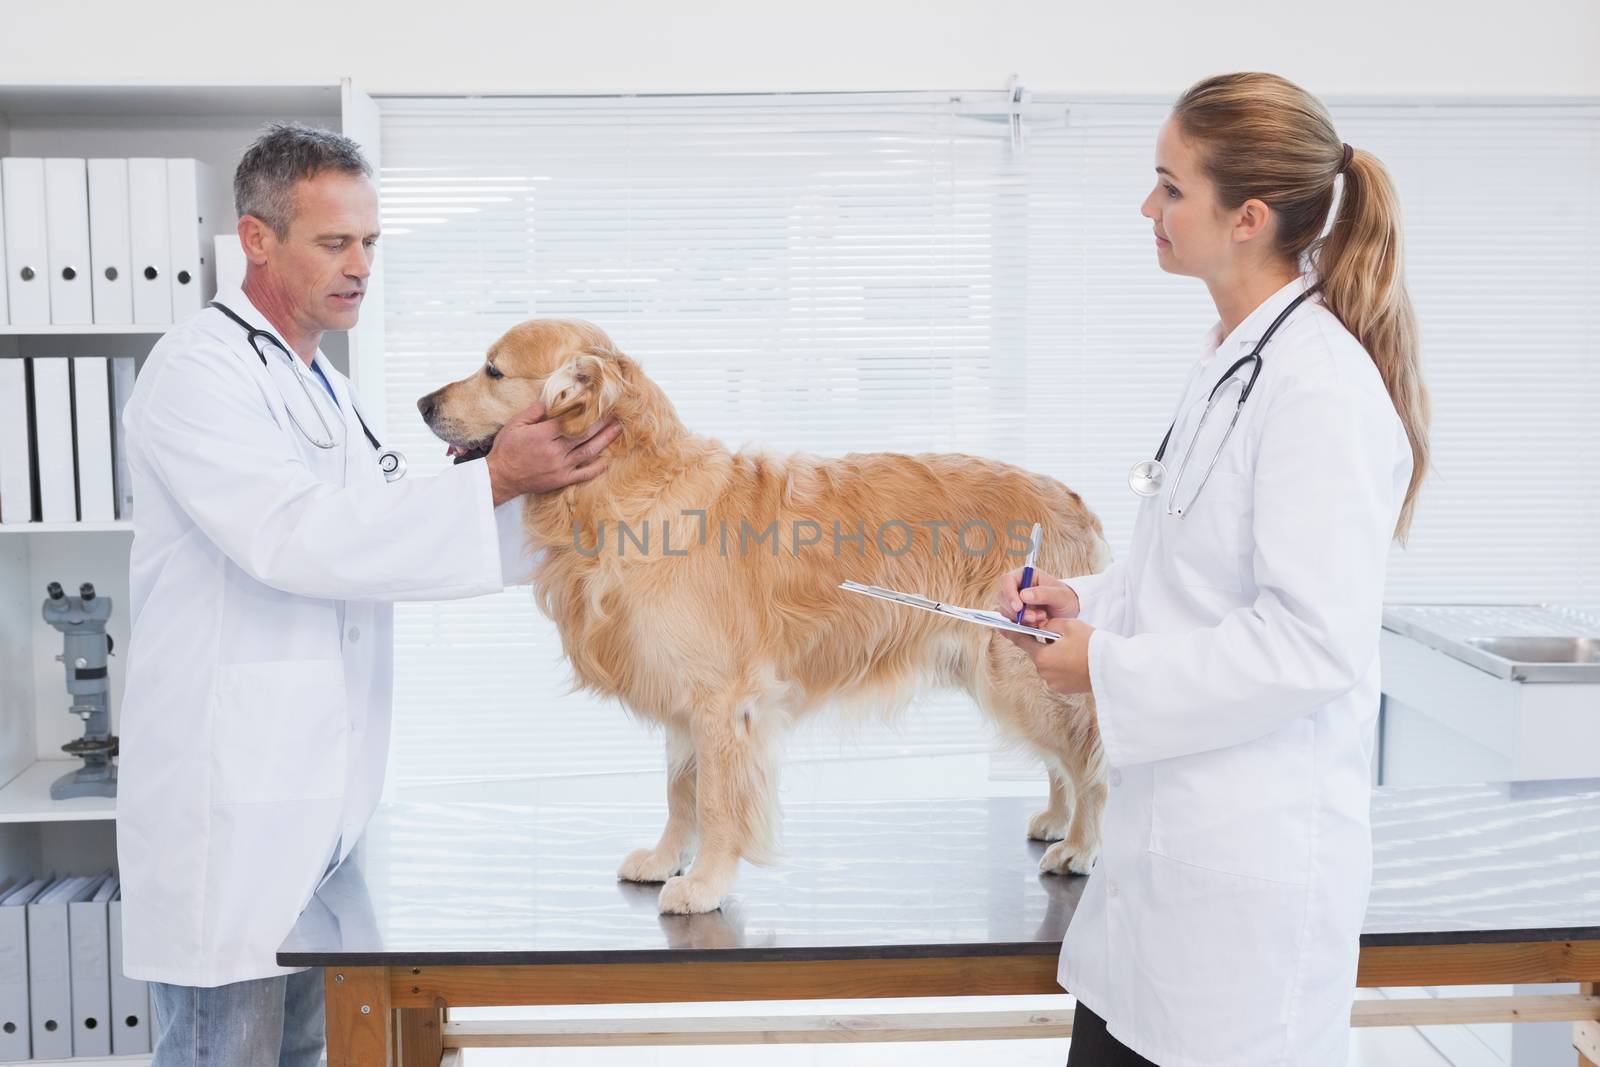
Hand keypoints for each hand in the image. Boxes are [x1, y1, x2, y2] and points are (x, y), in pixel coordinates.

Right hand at [485, 401, 621, 505]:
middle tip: (616, 413)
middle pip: (585, 433)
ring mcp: (561, 466)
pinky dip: (598, 468)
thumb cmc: (507, 449)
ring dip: (605, 440)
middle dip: (602, 422)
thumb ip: (535, 411)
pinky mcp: (562, 479)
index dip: (586, 408)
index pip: (571, 418)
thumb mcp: (516, 424)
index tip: (598, 400)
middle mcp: (555, 450)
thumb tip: (552, 397)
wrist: (500, 477)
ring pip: (588, 451)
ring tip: (618, 429)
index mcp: (544, 434)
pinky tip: (608, 460)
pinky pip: (584, 474)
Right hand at [996, 568, 1079, 627]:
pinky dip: (1025, 626)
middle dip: (1017, 611)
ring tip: (1042, 619)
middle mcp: (1017, 587)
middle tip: (1034, 618)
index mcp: (1026, 575)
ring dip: (1023, 619)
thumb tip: (1023, 595)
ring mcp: (1016, 601)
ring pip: (1006, 612)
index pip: (1007, 580)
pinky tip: (1039, 624)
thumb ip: (1043, 593)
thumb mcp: (1060, 595)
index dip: (1009, 594)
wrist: (1070, 614)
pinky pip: (1012, 622)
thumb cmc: (1067, 599)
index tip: (1018, 608)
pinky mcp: (1017, 615)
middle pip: (1002, 597)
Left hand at [1002, 618, 1094, 694]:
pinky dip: (1062, 666)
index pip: (1022, 641)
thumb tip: (1042, 627)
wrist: (1112, 669)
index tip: (1000, 626)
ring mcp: (1054, 683)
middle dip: (1043, 643)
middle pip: (1037, 653)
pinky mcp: (1064, 689)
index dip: (1011, 632)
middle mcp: (1044, 673)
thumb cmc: (1091, 646)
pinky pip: (1057, 673)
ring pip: (1048, 663)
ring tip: (1072, 649)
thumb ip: (1049, 624)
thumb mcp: (1069, 626)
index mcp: (1042, 657)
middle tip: (1059, 636)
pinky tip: (1075, 660)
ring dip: (1054, 655)